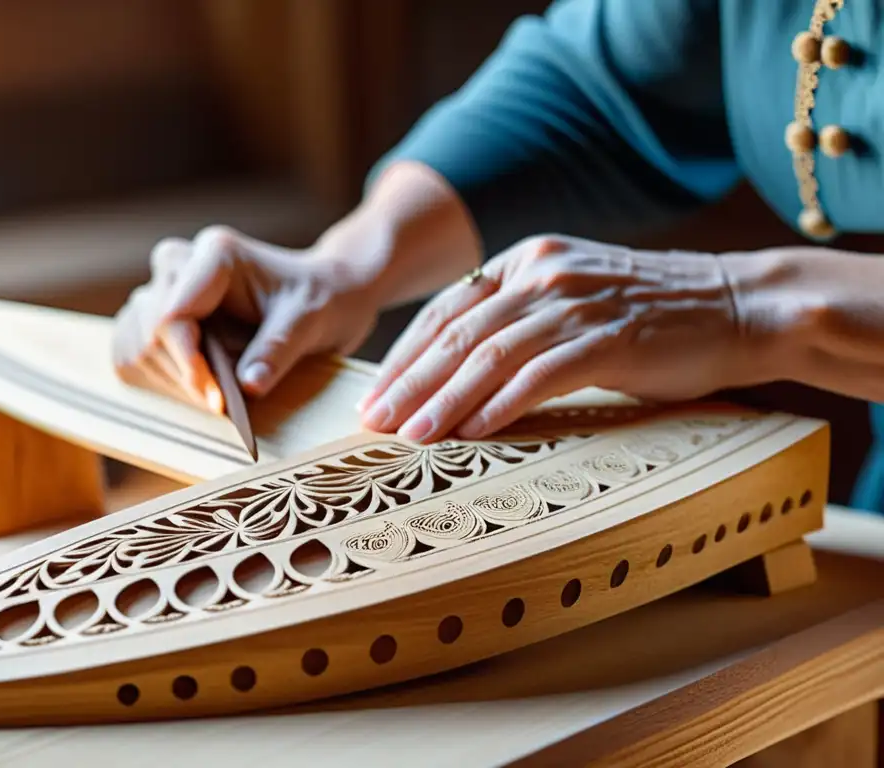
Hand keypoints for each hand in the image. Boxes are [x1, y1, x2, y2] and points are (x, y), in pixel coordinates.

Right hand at [112, 161, 481, 411]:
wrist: (326, 293)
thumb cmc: (322, 299)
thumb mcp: (310, 323)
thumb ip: (278, 350)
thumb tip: (249, 388)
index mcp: (215, 256)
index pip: (172, 315)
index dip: (188, 363)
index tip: (218, 401)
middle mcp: (180, 264)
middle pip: (148, 334)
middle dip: (184, 378)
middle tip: (225, 406)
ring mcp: (163, 289)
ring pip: (134, 347)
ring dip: (169, 382)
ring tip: (217, 396)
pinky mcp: (156, 315)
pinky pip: (131, 356)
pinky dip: (157, 382)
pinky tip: (197, 388)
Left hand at [359, 235, 772, 441]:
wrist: (737, 304)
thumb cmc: (648, 314)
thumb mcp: (573, 297)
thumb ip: (520, 319)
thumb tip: (460, 370)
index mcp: (528, 260)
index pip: (447, 310)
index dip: (405, 355)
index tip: (376, 394)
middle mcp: (543, 273)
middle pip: (459, 333)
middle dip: (410, 381)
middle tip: (374, 422)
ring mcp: (576, 303)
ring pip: (491, 355)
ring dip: (446, 400)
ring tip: (412, 436)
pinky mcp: (610, 337)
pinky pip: (542, 374)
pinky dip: (504, 405)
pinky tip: (475, 432)